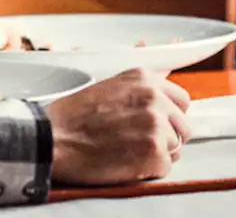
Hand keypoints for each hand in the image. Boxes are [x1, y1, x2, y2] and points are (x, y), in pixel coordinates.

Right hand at [45, 69, 191, 184]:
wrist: (53, 139)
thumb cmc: (74, 116)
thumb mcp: (111, 86)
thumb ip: (143, 84)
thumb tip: (170, 64)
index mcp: (145, 79)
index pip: (182, 100)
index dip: (168, 116)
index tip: (151, 124)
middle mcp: (155, 98)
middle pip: (183, 127)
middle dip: (165, 137)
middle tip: (135, 141)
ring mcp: (156, 125)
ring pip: (175, 148)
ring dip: (155, 154)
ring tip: (126, 151)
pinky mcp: (154, 151)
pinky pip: (165, 168)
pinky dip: (148, 171)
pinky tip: (125, 163)